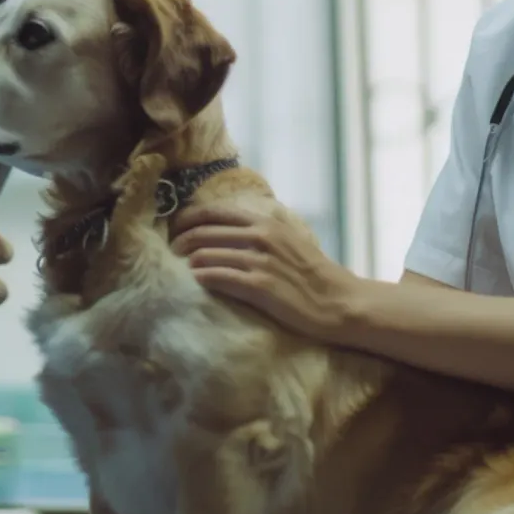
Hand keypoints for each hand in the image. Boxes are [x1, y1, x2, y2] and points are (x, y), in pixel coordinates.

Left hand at [170, 201, 359, 341]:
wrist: (340, 302)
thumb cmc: (314, 275)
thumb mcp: (289, 240)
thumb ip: (261, 232)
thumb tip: (230, 231)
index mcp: (266, 222)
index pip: (214, 211)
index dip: (188, 218)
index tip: (176, 229)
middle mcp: (261, 236)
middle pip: (204, 231)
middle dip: (181, 241)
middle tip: (173, 252)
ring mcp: (260, 261)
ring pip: (207, 253)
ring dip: (190, 261)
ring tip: (182, 269)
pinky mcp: (260, 286)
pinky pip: (220, 277)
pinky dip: (204, 277)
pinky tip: (197, 281)